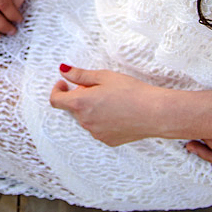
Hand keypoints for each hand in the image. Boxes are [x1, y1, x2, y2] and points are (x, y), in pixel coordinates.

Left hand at [49, 65, 167, 146]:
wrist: (155, 113)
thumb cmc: (132, 92)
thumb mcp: (104, 76)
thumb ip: (80, 74)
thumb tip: (64, 70)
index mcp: (80, 103)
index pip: (56, 100)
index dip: (58, 90)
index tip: (64, 83)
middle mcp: (85, 122)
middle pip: (73, 108)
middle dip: (80, 97)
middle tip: (98, 88)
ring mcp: (96, 133)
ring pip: (86, 119)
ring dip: (91, 109)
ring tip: (112, 100)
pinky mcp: (108, 141)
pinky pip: (98, 129)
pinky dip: (102, 120)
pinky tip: (118, 113)